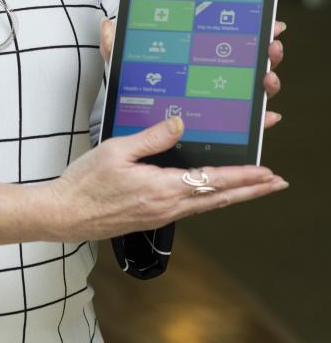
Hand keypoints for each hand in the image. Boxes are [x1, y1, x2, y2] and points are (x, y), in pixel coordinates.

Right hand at [48, 115, 287, 241]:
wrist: (64, 215)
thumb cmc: (85, 183)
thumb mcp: (116, 150)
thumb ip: (151, 137)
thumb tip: (180, 123)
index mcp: (162, 188)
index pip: (214, 180)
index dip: (244, 176)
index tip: (268, 172)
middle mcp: (168, 206)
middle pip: (220, 198)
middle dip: (252, 190)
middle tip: (278, 183)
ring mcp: (161, 215)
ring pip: (208, 205)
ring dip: (235, 195)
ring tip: (255, 188)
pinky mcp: (152, 218)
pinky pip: (192, 208)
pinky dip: (212, 200)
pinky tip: (213, 194)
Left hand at [100, 16, 285, 131]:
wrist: (127, 136)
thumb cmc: (130, 100)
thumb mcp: (123, 72)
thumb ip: (116, 48)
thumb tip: (108, 25)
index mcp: (195, 58)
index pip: (227, 41)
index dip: (250, 31)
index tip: (266, 24)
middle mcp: (212, 78)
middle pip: (247, 63)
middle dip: (266, 53)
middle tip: (271, 47)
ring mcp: (219, 101)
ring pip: (252, 90)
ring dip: (267, 82)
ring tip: (267, 78)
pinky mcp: (221, 126)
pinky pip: (246, 123)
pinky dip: (261, 119)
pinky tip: (268, 117)